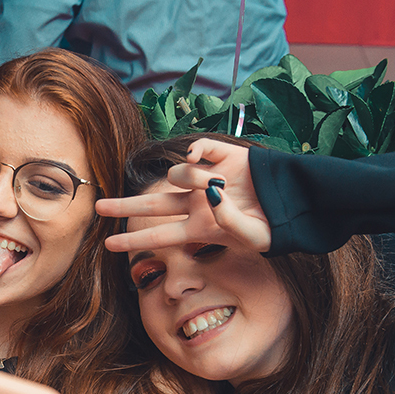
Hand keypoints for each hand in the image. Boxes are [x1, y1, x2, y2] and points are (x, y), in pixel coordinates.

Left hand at [96, 137, 270, 253]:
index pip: (158, 236)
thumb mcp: (253, 237)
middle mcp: (195, 203)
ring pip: (177, 174)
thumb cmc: (275, 228)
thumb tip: (212, 195)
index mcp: (199, 228)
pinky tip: (196, 155)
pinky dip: (192, 150)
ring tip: (221, 185)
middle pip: (151, 206)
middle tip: (98, 206)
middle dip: (124, 207)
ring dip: (192, 178)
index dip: (133, 241)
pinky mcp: (219, 156)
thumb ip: (228, 222)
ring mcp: (204, 179)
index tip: (108, 245)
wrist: (295, 202)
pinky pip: (194, 148)